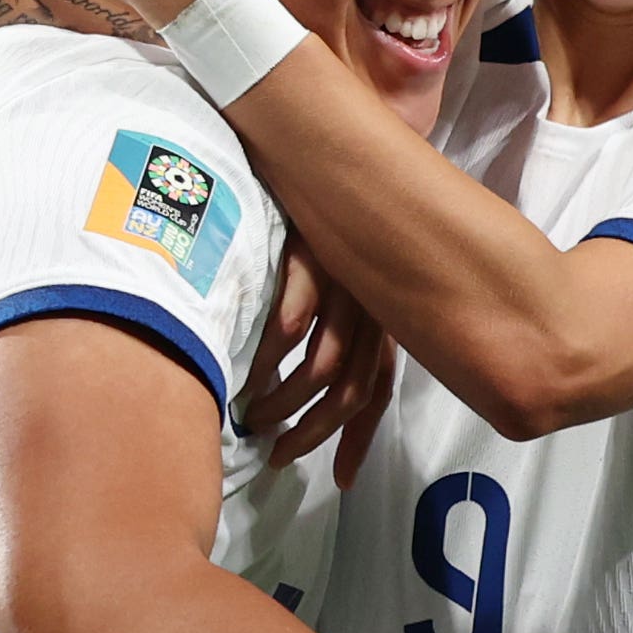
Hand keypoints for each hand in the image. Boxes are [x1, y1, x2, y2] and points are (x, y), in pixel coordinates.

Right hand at [237, 240, 396, 484]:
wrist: (312, 151)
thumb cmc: (316, 230)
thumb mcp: (334, 292)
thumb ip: (333, 348)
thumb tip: (318, 399)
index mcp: (380, 317)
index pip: (376, 391)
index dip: (359, 439)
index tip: (342, 481)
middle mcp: (370, 304)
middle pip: (350, 388)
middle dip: (312, 431)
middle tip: (274, 451)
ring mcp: (344, 279)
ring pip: (324, 359)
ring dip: (287, 397)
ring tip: (252, 412)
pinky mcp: (314, 252)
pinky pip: (299, 311)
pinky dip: (276, 344)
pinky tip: (254, 363)